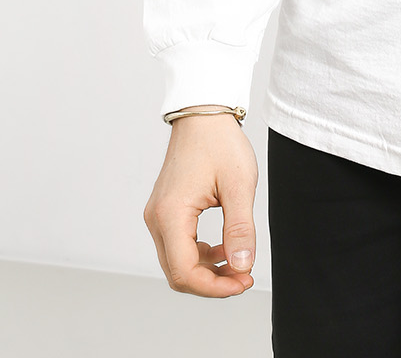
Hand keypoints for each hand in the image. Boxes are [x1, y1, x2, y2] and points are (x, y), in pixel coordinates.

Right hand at [143, 114, 258, 294]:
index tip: (243, 281)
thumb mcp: (239, 185)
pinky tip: (223, 249)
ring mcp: (158, 214)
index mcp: (170, 214)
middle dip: (212, 283)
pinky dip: (200, 256)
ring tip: (238, 264)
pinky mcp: (165, 210)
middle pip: (178, 273)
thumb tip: (242, 266)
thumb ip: (240, 229)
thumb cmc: (219, 142)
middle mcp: (156, 218)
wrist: (203, 113)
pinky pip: (178, 246)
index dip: (215, 288)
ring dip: (207, 271)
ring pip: (177, 262)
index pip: (184, 272)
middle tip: (244, 277)